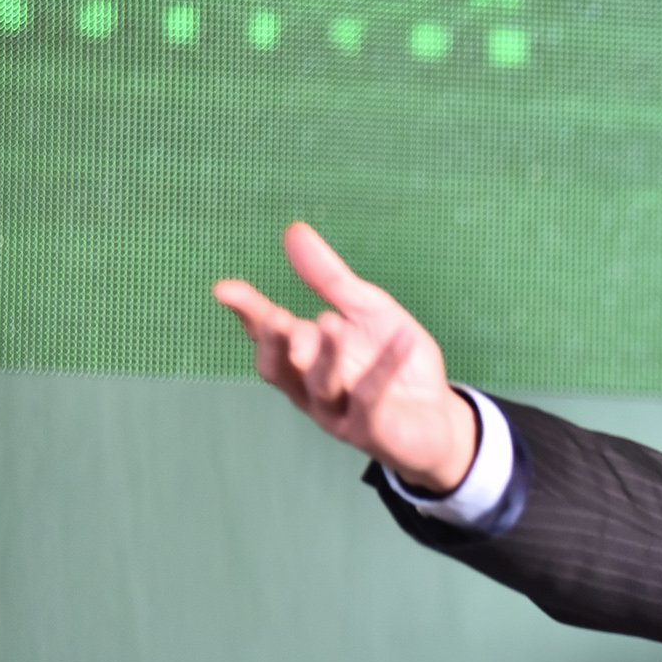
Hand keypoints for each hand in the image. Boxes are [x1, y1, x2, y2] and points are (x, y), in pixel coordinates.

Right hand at [213, 222, 477, 492]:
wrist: (437, 415)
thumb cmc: (392, 360)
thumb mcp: (366, 310)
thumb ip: (329, 278)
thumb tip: (294, 231)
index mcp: (303, 359)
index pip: (267, 335)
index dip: (247, 314)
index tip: (224, 289)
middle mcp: (309, 389)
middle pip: (280, 368)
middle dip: (276, 343)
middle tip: (275, 319)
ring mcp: (336, 413)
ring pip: (319, 385)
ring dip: (324, 355)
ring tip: (330, 322)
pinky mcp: (371, 430)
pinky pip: (372, 398)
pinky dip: (384, 368)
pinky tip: (404, 339)